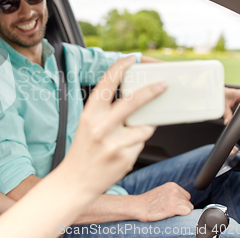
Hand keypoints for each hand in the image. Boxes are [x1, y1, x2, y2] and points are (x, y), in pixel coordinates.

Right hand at [0, 56, 166, 237]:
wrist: (76, 180)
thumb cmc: (83, 149)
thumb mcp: (88, 123)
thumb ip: (107, 110)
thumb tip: (134, 96)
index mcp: (90, 114)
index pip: (107, 83)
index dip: (120, 67)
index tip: (132, 59)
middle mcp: (101, 126)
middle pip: (133, 102)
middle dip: (151, 91)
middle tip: (162, 85)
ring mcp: (114, 143)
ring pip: (143, 127)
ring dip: (141, 129)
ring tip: (125, 137)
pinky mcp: (126, 158)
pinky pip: (140, 144)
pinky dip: (136, 144)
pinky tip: (121, 151)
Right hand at [132, 182, 193, 221]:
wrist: (137, 206)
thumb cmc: (148, 202)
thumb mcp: (161, 192)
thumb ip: (172, 193)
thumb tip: (182, 201)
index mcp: (172, 185)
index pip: (186, 196)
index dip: (181, 203)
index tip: (172, 206)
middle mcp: (174, 190)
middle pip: (188, 202)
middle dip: (182, 207)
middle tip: (170, 210)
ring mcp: (174, 198)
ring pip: (188, 208)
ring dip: (181, 212)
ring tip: (169, 212)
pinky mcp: (173, 207)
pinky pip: (187, 212)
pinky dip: (181, 215)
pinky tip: (171, 215)